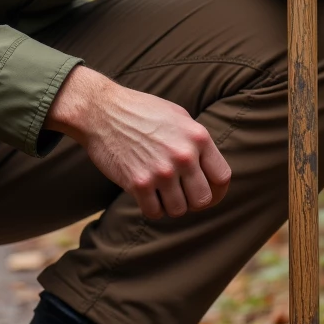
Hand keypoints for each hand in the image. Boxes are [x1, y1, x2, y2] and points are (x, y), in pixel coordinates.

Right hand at [46, 66, 231, 220]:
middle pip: (203, 200)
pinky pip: (154, 212)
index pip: (222, 177)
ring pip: (179, 210)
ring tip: (160, 192)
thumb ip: (196, 142)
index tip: (208, 194)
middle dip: (193, 202)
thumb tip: (209, 168)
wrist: (101, 110)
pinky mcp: (138, 183)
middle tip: (180, 195)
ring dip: (170, 205)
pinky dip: (151, 208)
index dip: (217, 191)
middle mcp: (184, 155)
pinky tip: (145, 195)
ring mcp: (161, 171)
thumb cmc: (140, 111)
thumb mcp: (178, 117)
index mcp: (198, 137)